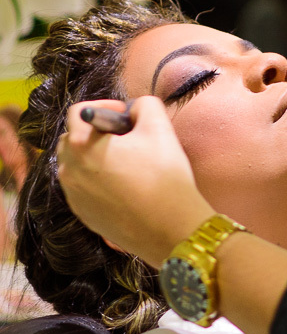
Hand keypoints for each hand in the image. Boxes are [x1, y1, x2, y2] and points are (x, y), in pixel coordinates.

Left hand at [58, 96, 213, 267]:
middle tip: (126, 139)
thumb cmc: (164, 175)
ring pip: (75, 165)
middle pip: (72, 138)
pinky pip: (82, 188)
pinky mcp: (83, 215)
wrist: (170, 228)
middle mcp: (69, 170)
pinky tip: (124, 186)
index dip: (105, 106)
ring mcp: (74, 196)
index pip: (79, 111)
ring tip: (125, 163)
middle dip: (95, 132)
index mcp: (82, 145)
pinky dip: (96, 181)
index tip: (126, 115)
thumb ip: (144, 105)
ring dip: (93, 157)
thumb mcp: (160, 127)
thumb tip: (133, 109)